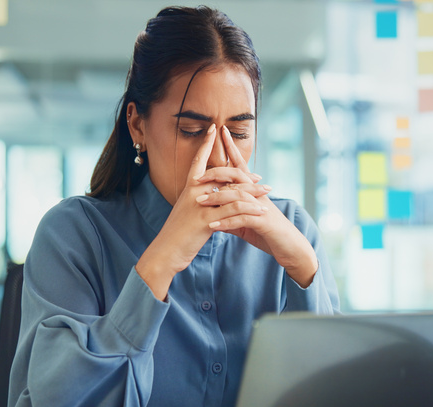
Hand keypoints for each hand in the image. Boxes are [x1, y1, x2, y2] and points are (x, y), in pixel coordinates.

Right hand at [135, 124, 271, 298]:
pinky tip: (261, 210)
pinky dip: (250, 209)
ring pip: (232, 192)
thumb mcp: (187, 212)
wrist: (165, 252)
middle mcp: (194, 192)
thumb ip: (199, 201)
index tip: (215, 128)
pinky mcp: (206, 221)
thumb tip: (211, 195)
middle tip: (260, 177)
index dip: (207, 144)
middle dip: (244, 174)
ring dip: (253, 191)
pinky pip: (233, 211)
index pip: (199, 161)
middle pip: (223, 175)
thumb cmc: (177, 234)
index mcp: (189, 188)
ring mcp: (200, 206)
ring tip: (267, 191)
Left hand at [194, 125, 318, 287]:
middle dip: (216, 173)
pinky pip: (242, 218)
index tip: (220, 132)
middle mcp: (257, 194)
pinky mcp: (263, 221)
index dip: (231, 148)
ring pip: (237, 196)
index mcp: (253, 191)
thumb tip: (212, 214)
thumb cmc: (268, 232)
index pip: (240, 166)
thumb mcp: (245, 222)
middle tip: (197, 177)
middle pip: (236, 176)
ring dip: (217, 198)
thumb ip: (230, 214)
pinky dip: (226, 222)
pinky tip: (213, 226)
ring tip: (199, 202)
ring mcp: (260, 206)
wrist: (290, 247)